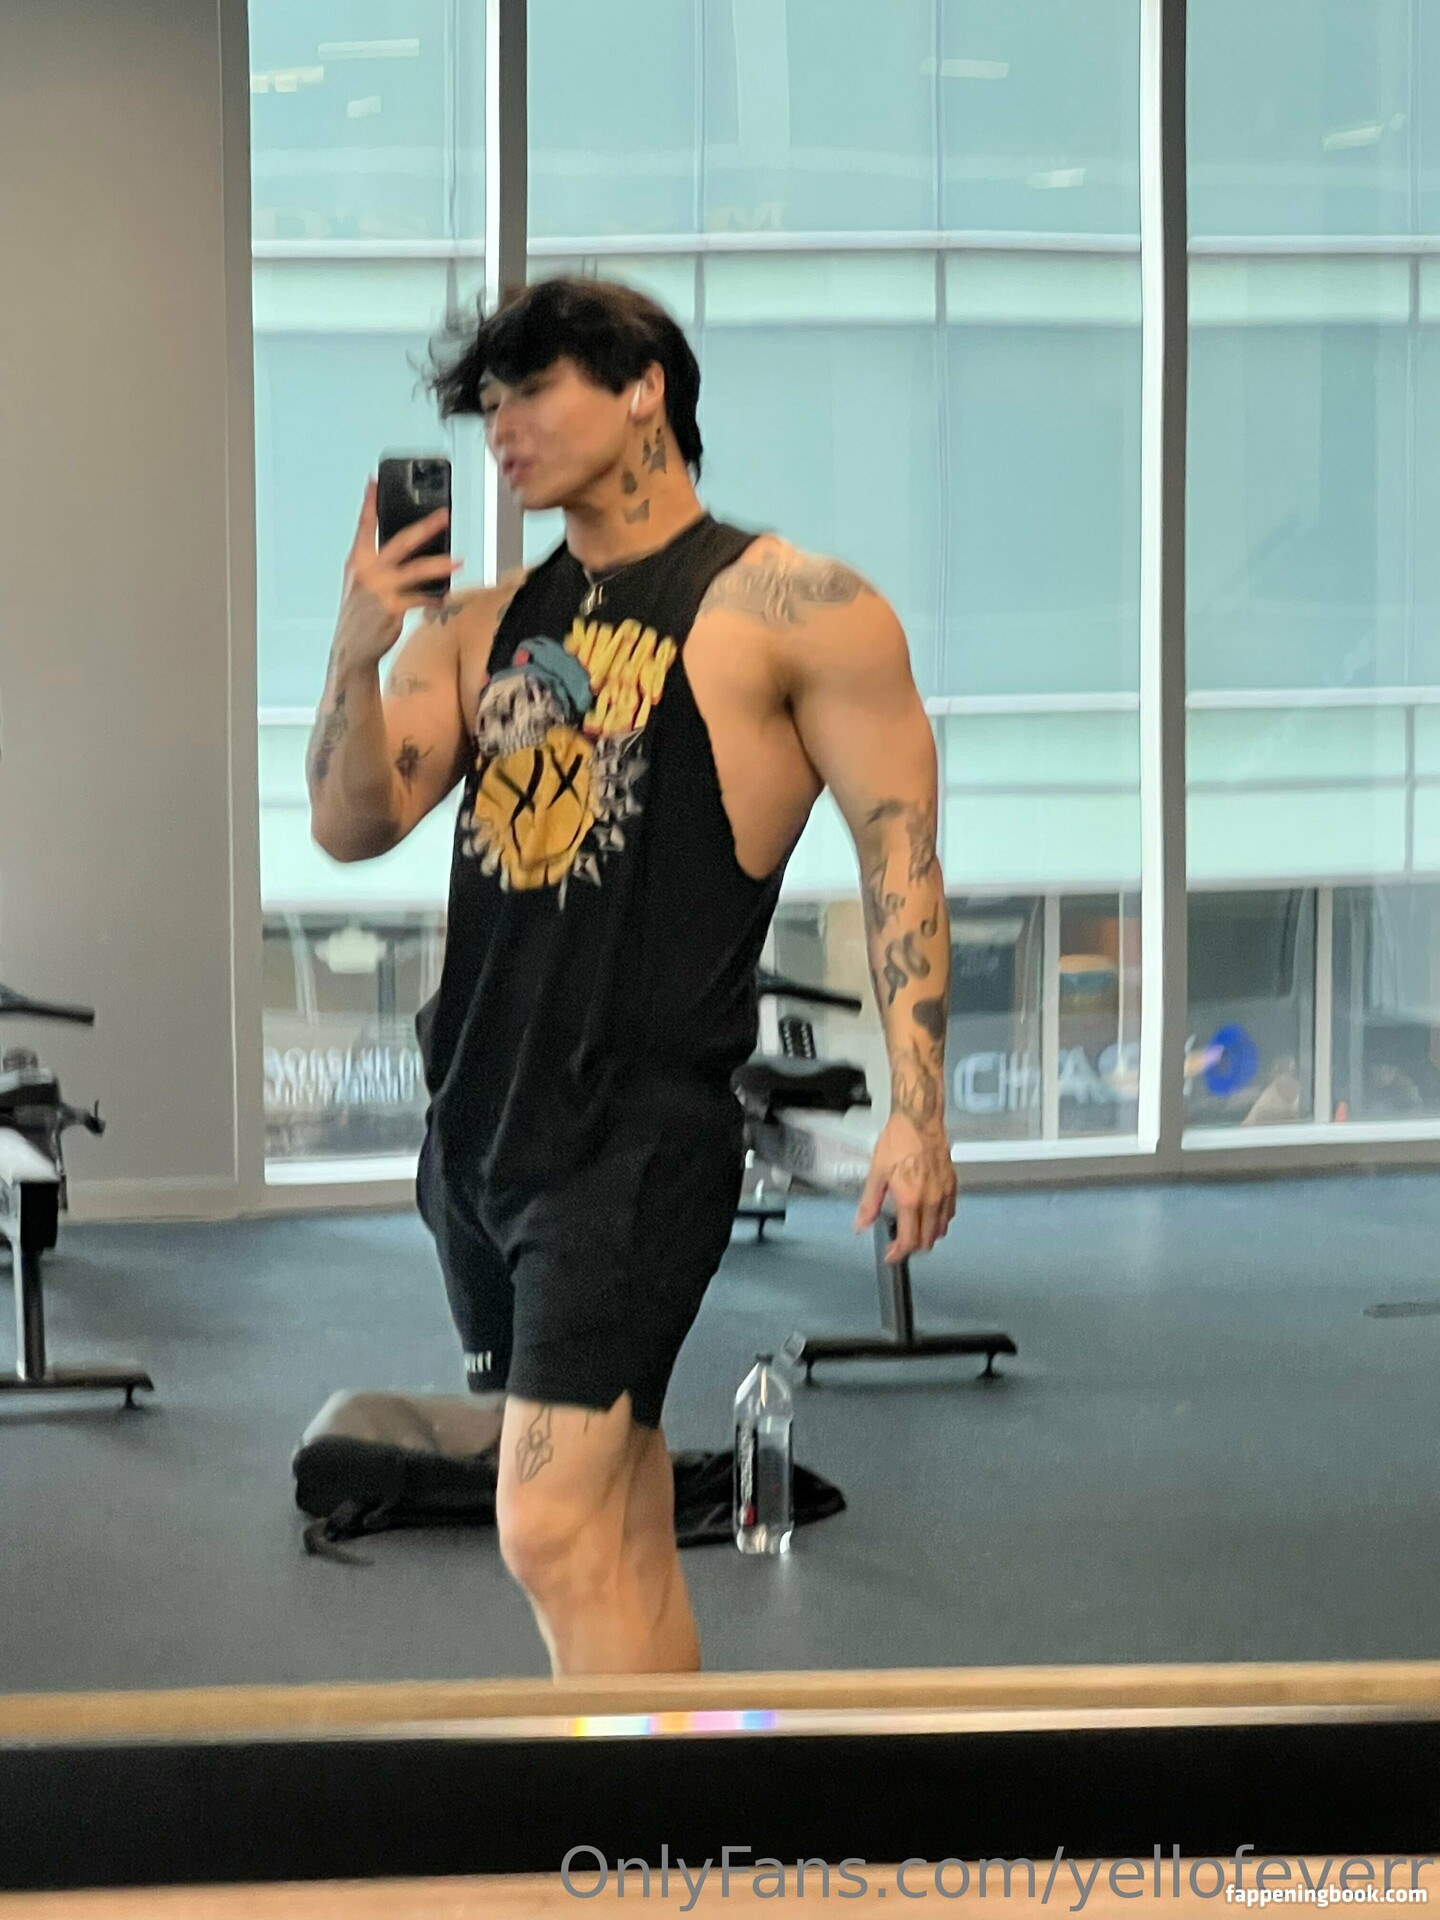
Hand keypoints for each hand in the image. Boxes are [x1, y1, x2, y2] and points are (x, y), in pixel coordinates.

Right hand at [333, 478, 462, 671]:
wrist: (352, 648)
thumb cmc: (360, 614)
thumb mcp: (362, 584)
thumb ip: (379, 565)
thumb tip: (410, 552)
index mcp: (357, 560)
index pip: (364, 525)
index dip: (369, 502)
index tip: (374, 480)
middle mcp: (368, 571)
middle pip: (402, 541)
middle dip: (426, 526)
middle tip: (445, 515)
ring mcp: (381, 589)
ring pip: (417, 570)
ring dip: (441, 564)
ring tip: (459, 561)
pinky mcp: (393, 608)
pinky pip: (421, 599)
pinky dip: (433, 598)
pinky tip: (442, 598)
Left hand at [855, 1113, 956, 1265]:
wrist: (919, 1120)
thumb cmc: (898, 1141)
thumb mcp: (876, 1173)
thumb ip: (869, 1203)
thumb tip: (861, 1224)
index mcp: (910, 1200)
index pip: (909, 1241)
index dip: (899, 1253)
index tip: (891, 1255)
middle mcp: (931, 1201)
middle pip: (927, 1240)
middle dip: (912, 1247)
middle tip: (898, 1243)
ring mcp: (944, 1194)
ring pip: (941, 1229)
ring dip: (927, 1236)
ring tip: (913, 1230)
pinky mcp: (952, 1184)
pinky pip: (950, 1213)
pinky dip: (940, 1221)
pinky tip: (929, 1214)